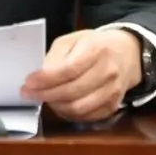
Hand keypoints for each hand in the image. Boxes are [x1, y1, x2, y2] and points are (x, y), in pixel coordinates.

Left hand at [20, 29, 142, 121]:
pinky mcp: (113, 105)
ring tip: (43, 98)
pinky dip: (69, 114)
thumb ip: (56, 56)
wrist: (127, 53)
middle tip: (28, 93)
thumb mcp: (73, 39)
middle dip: (46, 94)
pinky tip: (59, 105)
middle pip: (72, 91)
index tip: (29, 82)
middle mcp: (107, 71)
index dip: (46, 78)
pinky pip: (87, 116)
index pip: (69, 69)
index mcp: (96, 49)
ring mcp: (113, 91)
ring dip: (56, 106)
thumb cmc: (95, 44)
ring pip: (79, 108)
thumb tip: (39, 75)